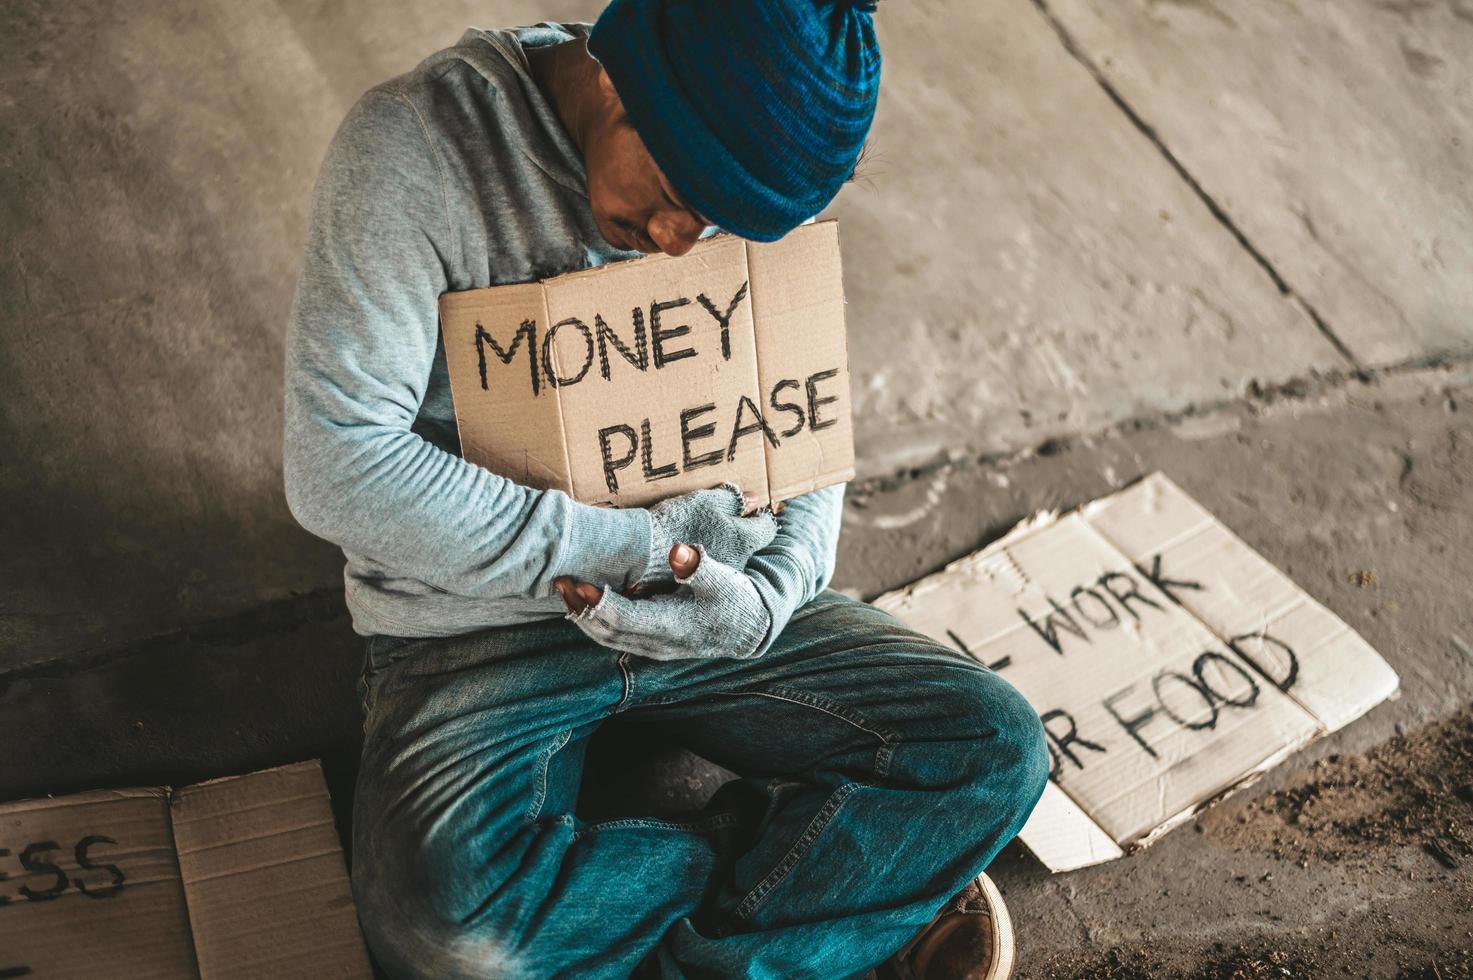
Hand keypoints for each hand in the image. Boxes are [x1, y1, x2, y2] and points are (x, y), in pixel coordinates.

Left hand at [556, 544, 770, 660]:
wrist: (749, 629)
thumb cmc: (737, 601)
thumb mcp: (724, 580)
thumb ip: (699, 566)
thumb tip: (679, 552)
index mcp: (673, 627)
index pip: (626, 619)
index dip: (600, 603)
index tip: (579, 583)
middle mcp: (658, 643)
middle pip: (607, 632)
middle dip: (580, 608)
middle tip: (559, 581)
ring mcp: (652, 646)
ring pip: (606, 636)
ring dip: (582, 614)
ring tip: (563, 589)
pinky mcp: (650, 641)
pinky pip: (614, 635)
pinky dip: (595, 619)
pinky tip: (583, 600)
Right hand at [635, 483, 777, 591]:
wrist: (645, 552)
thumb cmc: (678, 522)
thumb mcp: (706, 501)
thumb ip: (733, 499)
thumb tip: (753, 499)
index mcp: (744, 539)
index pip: (767, 527)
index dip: (759, 516)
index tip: (748, 510)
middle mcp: (738, 562)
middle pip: (748, 545)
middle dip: (739, 534)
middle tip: (721, 522)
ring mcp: (719, 578)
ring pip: (729, 559)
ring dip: (720, 549)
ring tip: (698, 536)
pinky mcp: (700, 587)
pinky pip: (709, 572)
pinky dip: (703, 563)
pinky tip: (686, 553)